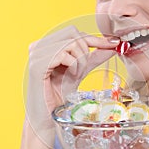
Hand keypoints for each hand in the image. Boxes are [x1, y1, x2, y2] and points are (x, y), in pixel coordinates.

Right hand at [26, 25, 118, 146]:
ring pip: (70, 42)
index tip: (112, 43)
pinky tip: (72, 76)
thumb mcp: (80, 71)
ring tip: (76, 74)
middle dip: (86, 50)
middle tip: (84, 68)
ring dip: (80, 60)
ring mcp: (35, 54)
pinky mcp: (37, 65)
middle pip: (73, 32)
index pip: (74, 32)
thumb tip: (112, 45)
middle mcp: (38, 46)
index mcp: (46, 45)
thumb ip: (93, 57)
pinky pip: (63, 54)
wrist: (47, 116)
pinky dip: (74, 65)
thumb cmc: (60, 95)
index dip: (94, 38)